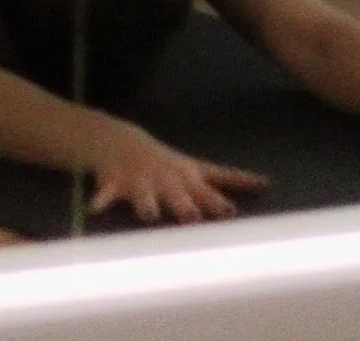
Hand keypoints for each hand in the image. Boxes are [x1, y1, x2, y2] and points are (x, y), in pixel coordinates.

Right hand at [86, 123, 266, 224]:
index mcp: (186, 175)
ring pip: (144, 195)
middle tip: (191, 218)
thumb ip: (227, 177)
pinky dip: (101, 201)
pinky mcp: (114, 182)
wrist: (121, 142)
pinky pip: (105, 193)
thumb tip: (266, 182)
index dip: (218, 200)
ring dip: (147, 204)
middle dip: (185, 206)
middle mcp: (164, 178)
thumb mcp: (195, 167)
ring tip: (149, 214)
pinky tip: (94, 210)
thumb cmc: (167, 163)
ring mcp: (140, 180)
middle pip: (178, 195)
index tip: (230, 212)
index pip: (208, 186)